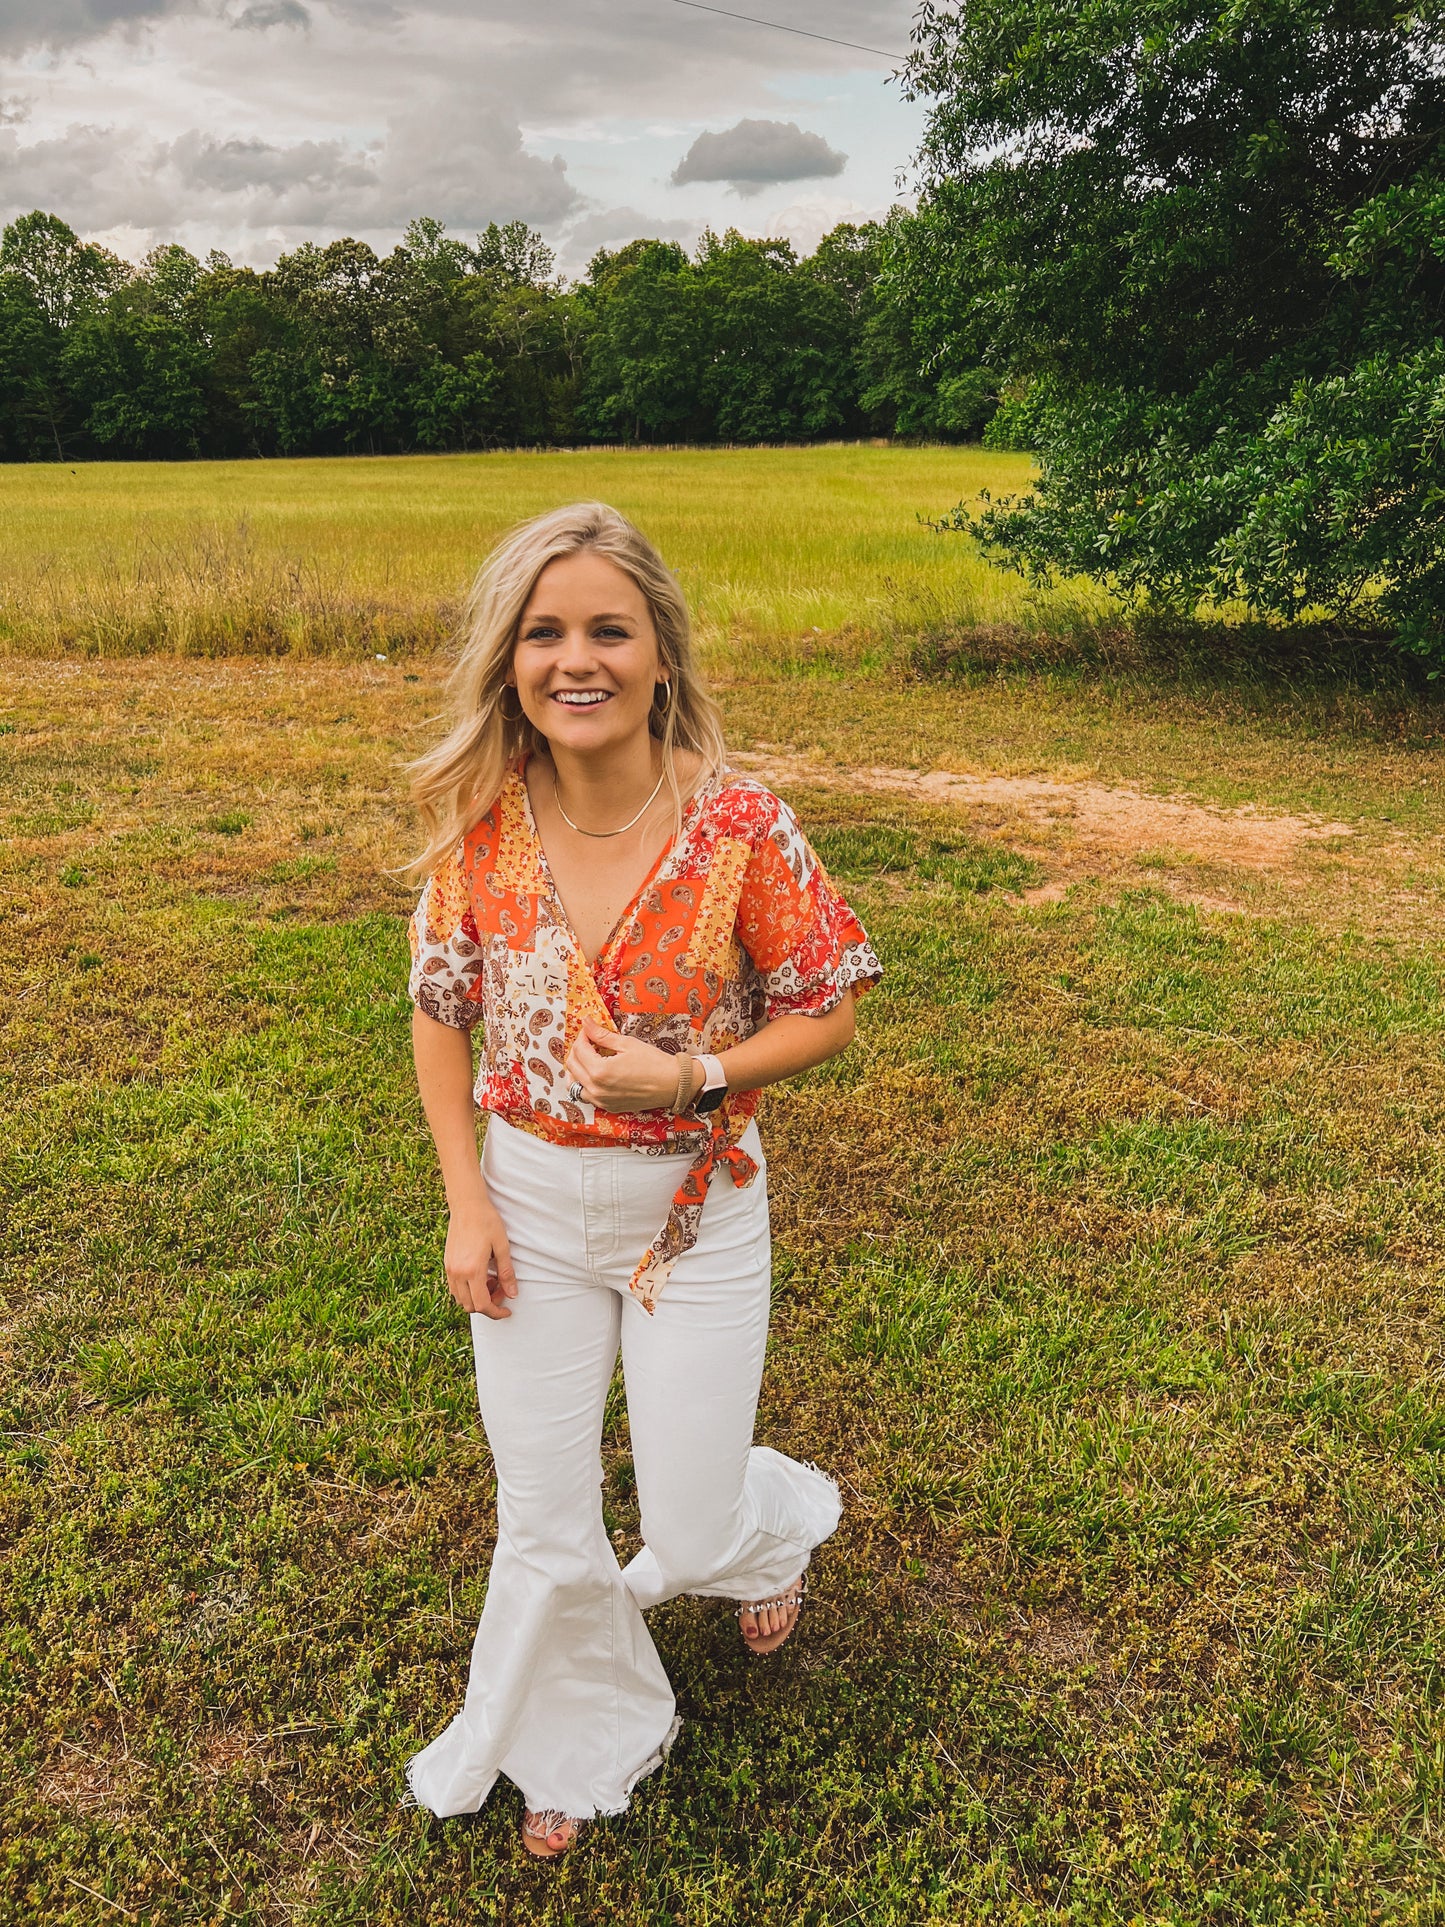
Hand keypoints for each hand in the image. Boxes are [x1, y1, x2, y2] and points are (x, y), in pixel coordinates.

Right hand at [444, 1200, 517, 1317]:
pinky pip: (455, 1288)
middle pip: (470, 1306)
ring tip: (491, 1281)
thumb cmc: (487, 1222)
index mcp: (473, 1270)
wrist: (467, 1205)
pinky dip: (467, 1290)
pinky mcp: (447, 1263)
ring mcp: (450, 1269)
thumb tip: (512, 1294)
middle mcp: (457, 1273)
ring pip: (461, 1299)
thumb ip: (507, 1273)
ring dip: (476, 1298)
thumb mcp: (502, 1247)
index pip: (482, 1305)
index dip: (496, 1313)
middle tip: (502, 1290)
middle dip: (488, 1305)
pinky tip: (480, 1276)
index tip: (507, 1311)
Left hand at [566, 1018, 687, 1113]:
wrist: (672, 1085)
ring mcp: (601, 1101)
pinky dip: (584, 1083)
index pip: (579, 1049)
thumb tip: (587, 1023)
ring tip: (587, 1057)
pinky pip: (585, 1095)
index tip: (589, 1029)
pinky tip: (593, 1073)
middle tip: (588, 1040)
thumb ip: (602, 1035)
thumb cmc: (654, 1064)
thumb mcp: (627, 1044)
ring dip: (576, 1068)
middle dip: (577, 1049)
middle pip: (572, 1065)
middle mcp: (596, 1089)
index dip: (582, 1035)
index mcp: (600, 1072)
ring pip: (574, 1083)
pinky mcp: (607, 1107)